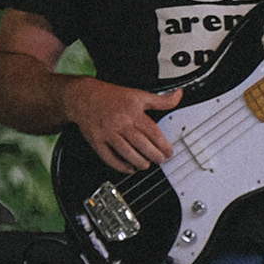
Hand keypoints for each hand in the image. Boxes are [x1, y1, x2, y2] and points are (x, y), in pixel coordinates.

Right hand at [64, 77, 182, 172]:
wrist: (84, 97)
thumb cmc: (112, 97)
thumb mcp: (138, 95)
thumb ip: (161, 100)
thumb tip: (179, 95)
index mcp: (133, 112)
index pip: (153, 133)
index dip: (163, 145)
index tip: (169, 152)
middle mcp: (121, 123)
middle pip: (142, 145)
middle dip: (154, 156)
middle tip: (161, 160)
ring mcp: (108, 133)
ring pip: (127, 153)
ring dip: (140, 162)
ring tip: (146, 164)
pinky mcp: (97, 141)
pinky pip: (110, 158)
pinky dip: (121, 166)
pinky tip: (129, 168)